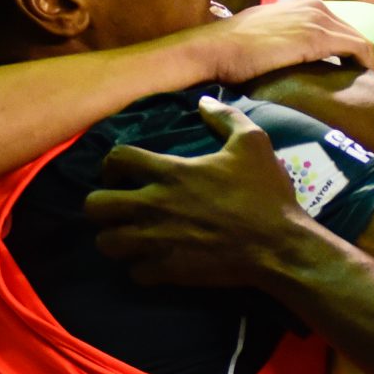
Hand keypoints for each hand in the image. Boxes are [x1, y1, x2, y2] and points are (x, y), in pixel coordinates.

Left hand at [87, 99, 310, 287]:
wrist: (278, 246)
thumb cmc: (265, 194)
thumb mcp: (253, 144)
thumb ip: (225, 118)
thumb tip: (203, 101)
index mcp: (171, 172)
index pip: (117, 159)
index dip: (111, 164)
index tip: (119, 173)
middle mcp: (154, 205)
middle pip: (95, 205)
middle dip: (100, 204)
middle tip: (118, 207)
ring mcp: (158, 241)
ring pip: (106, 242)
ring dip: (115, 238)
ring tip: (129, 236)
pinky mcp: (167, 270)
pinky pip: (134, 272)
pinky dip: (140, 267)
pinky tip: (153, 262)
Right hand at [198, 0, 373, 82]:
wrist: (212, 49)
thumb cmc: (230, 52)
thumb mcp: (264, 39)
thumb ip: (284, 43)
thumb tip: (292, 65)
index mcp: (301, 5)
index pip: (338, 28)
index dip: (348, 53)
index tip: (350, 76)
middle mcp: (313, 6)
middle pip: (352, 34)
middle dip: (360, 60)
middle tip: (362, 87)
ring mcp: (316, 18)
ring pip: (359, 41)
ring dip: (364, 65)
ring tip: (364, 91)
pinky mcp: (316, 36)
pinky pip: (357, 49)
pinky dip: (364, 66)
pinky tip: (361, 86)